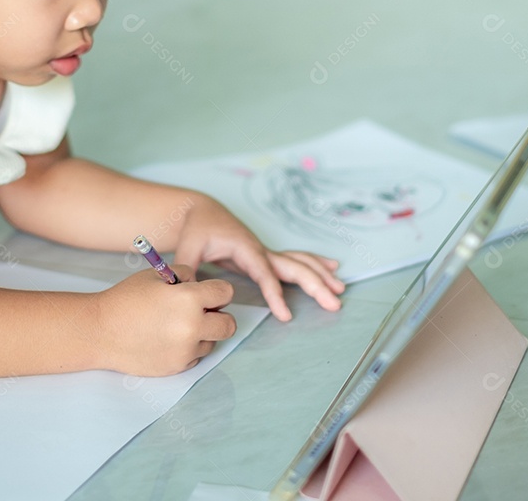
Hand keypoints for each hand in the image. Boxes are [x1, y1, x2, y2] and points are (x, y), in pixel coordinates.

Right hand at [93, 265, 235, 375]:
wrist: (100, 331)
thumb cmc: (126, 299)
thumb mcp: (156, 275)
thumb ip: (185, 275)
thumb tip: (201, 284)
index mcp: (189, 299)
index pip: (226, 293)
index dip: (217, 291)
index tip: (208, 293)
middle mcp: (193, 326)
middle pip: (228, 324)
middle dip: (218, 315)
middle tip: (201, 311)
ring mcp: (186, 350)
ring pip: (212, 341)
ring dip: (203, 333)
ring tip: (176, 325)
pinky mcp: (177, 367)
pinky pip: (196, 356)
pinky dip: (189, 348)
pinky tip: (167, 339)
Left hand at [173, 196, 345, 320]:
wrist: (202, 212)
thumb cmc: (196, 229)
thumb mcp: (187, 248)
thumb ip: (188, 271)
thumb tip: (188, 293)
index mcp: (245, 248)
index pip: (265, 274)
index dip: (275, 294)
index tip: (285, 315)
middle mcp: (261, 250)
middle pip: (294, 267)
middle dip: (316, 285)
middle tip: (334, 304)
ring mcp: (266, 252)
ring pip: (300, 262)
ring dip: (321, 275)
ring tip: (340, 289)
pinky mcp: (266, 256)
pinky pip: (295, 261)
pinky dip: (315, 265)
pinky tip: (333, 270)